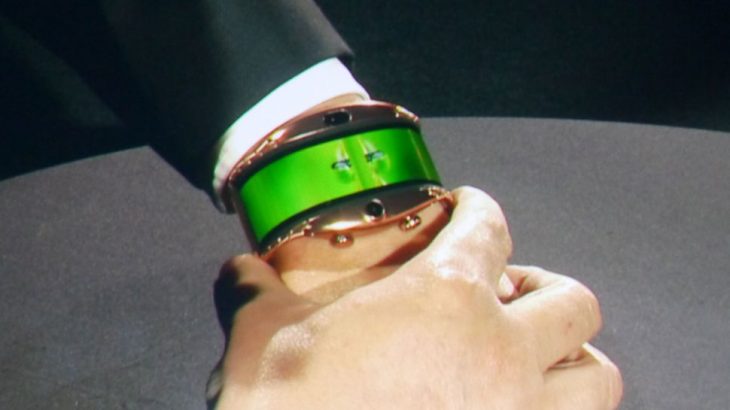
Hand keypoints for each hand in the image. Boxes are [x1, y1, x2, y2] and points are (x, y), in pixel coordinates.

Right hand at [207, 187, 621, 408]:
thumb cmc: (289, 406)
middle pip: (570, 302)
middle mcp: (500, 354)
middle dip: (544, 290)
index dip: (479, 208)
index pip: (488, 226)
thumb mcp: (261, 333)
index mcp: (445, 299)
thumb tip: (240, 272)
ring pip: (596, 377)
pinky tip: (519, 406)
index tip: (470, 208)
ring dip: (573, 359)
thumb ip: (254, 289)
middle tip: (510, 291)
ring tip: (538, 356)